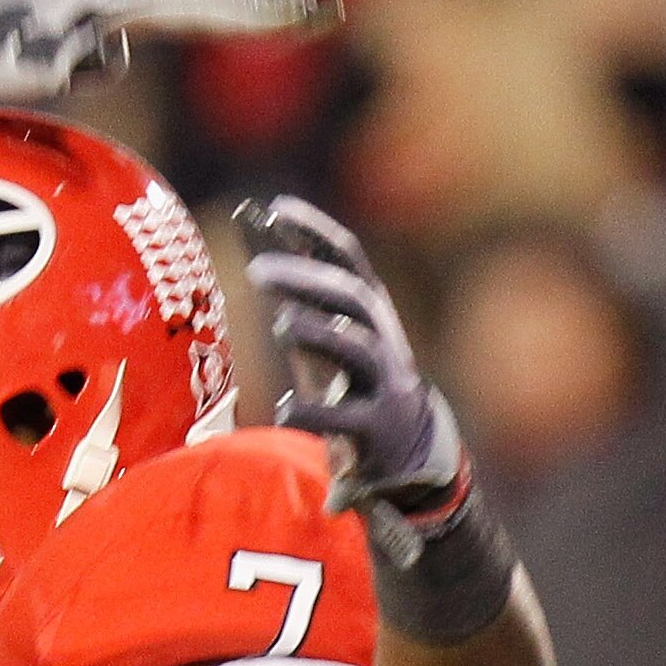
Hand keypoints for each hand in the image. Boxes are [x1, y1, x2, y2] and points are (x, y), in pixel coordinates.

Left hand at [236, 195, 468, 564]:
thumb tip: (257, 247)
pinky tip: (285, 409)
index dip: (315, 232)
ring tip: (281, 324)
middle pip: (350, 298)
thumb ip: (299, 301)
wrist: (408, 456)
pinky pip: (348, 419)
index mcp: (370, 313)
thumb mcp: (329, 342)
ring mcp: (385, 385)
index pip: (346, 260)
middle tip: (258, 270)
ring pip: (359, 348)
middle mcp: (383, 341)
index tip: (275, 210)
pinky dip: (316, 413)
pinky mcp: (378, 431)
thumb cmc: (355, 387)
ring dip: (320, 332)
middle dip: (307, 279)